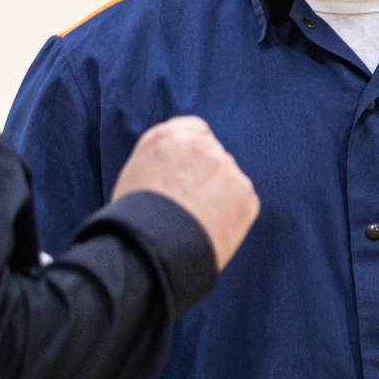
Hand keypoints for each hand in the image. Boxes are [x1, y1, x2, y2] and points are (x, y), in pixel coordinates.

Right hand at [111, 116, 257, 270]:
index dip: (193, 156)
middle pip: (214, 157)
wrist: (151, 248)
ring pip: (229, 181)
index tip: (189, 175)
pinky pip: (244, 204)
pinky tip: (211, 233)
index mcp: (167, 136)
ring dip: (220, 198)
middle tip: (191, 208)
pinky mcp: (244, 192)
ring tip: (197, 226)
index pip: (195, 130)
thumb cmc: (135, 220)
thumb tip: (176, 173)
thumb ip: (161, 162)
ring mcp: (225, 167)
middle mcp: (199, 144)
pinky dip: (233, 218)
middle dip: (208, 178)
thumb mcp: (136, 175)